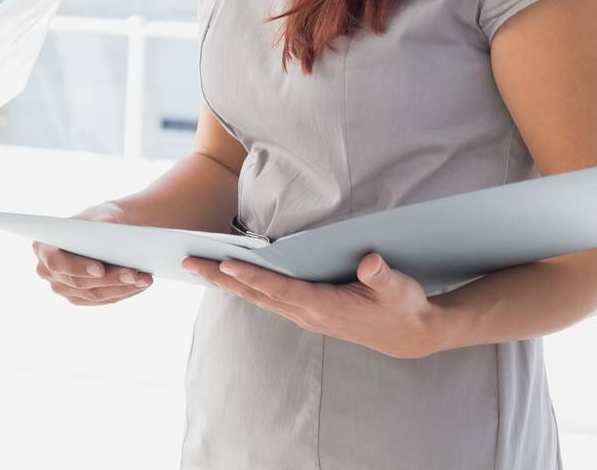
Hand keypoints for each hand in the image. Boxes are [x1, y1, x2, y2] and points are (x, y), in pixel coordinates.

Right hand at [32, 201, 152, 306]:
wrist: (111, 232)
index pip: (56, 261)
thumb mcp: (103, 214)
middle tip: (133, 273)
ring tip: (144, 278)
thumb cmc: (103, 218)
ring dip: (121, 287)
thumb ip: (101, 220)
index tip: (100, 269)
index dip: (77, 267)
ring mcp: (62, 288)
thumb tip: (102, 230)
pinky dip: (124, 292)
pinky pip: (103, 300)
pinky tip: (141, 284)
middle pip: (79, 282)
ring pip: (94, 294)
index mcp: (43, 246)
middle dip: (109, 278)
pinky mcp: (79, 299)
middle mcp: (47, 271)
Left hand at [181, 252, 441, 358]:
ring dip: (225, 281)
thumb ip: (383, 276)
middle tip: (188, 262)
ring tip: (195, 265)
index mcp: (325, 306)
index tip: (225, 264)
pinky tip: (226, 275)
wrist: (409, 335)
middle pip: (256, 293)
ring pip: (256, 297)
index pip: (280, 288)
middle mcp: (307, 313)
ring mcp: (304, 315)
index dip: (253, 276)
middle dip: (221, 277)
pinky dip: (243, 286)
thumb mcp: (400, 289)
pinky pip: (266, 298)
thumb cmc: (403, 307)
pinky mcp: (305, 312)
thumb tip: (369, 262)